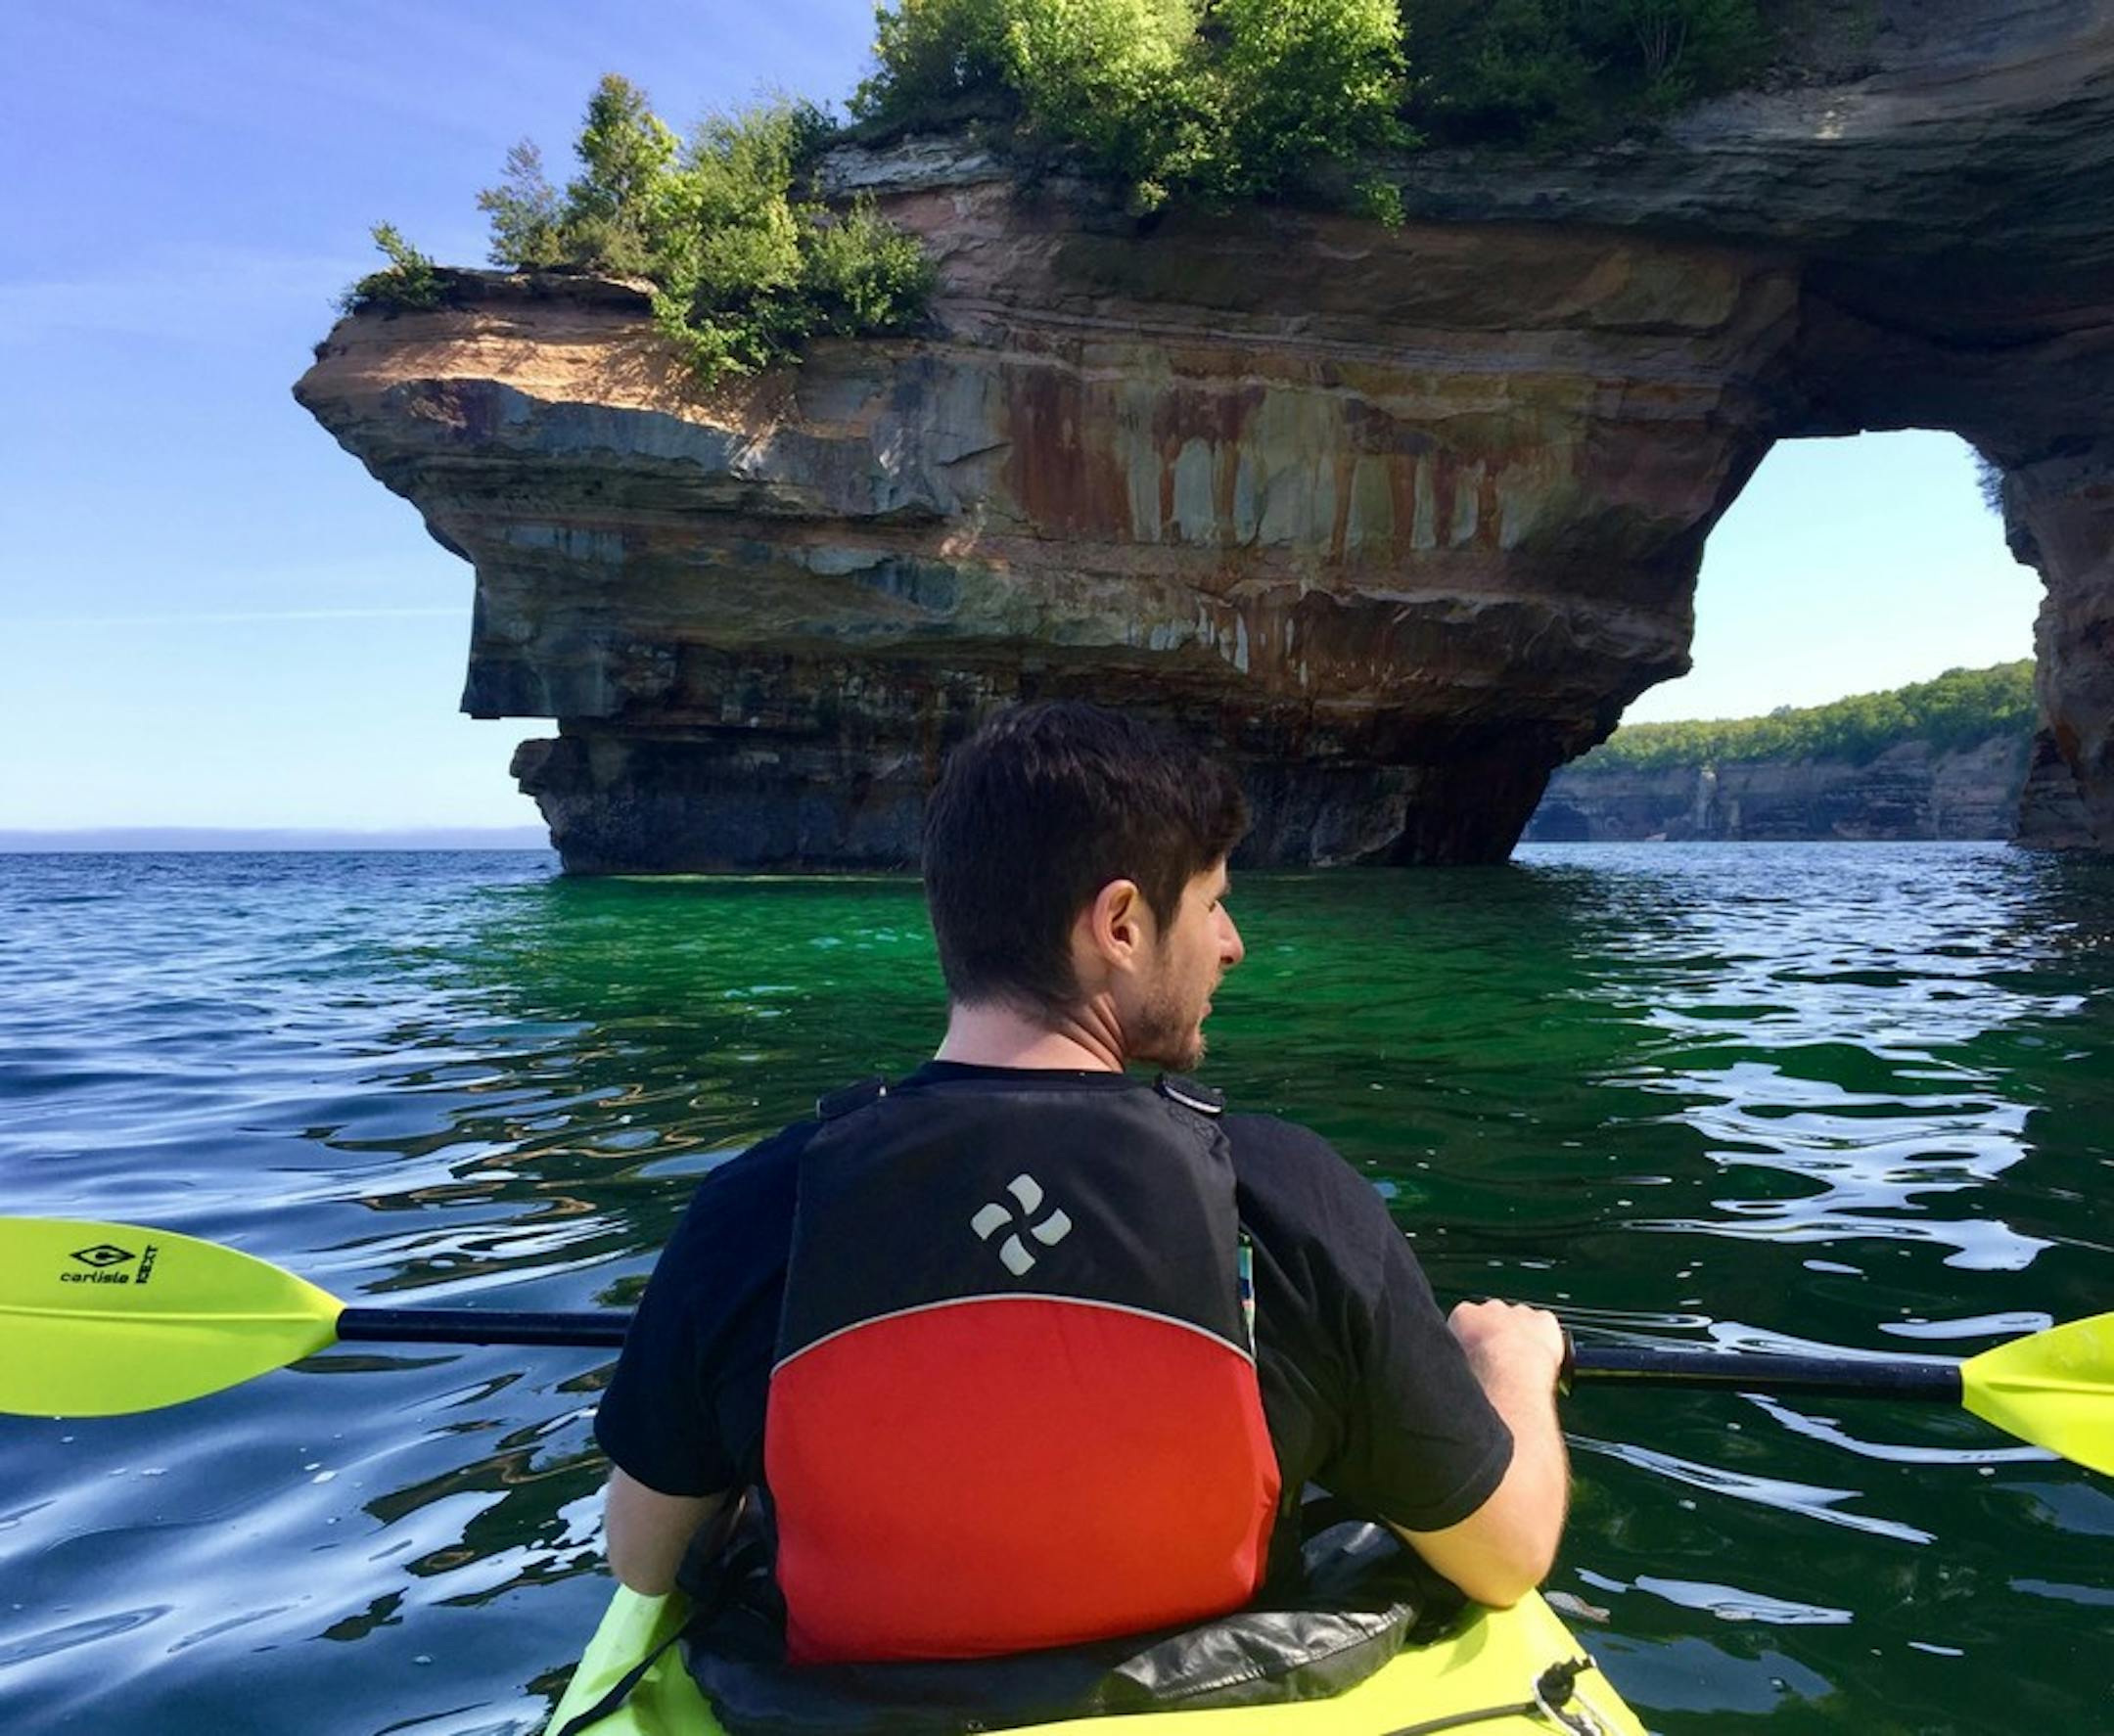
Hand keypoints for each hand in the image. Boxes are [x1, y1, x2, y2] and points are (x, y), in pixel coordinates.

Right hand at [1448, 1299, 1564, 1389]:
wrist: (1511, 1373)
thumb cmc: (1483, 1374)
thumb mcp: (1457, 1367)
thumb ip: (1460, 1356)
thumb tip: (1464, 1368)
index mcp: (1463, 1315)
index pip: (1465, 1321)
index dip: (1472, 1339)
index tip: (1477, 1355)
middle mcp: (1491, 1308)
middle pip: (1494, 1316)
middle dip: (1497, 1333)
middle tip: (1501, 1361)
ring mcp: (1519, 1312)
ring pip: (1521, 1320)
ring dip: (1522, 1336)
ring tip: (1522, 1363)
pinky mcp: (1544, 1320)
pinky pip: (1545, 1324)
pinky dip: (1545, 1337)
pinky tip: (1542, 1356)